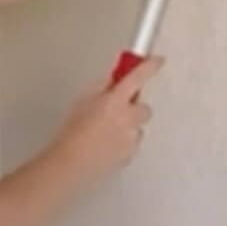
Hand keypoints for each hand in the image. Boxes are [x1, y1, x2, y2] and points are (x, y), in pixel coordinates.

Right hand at [56, 57, 163, 183]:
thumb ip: (102, 87)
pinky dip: (123, 143)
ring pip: (137, 127)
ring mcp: (132, 136)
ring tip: (104, 134)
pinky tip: (105, 146)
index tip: (157, 61)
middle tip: (115, 111)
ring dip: (127, 127)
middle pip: (143, 107)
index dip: (149, 66)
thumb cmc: (71, 133)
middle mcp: (128, 117)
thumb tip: (114, 79)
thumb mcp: (82, 101)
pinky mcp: (131, 153)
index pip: (138, 76)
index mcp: (115, 100)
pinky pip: (132, 143)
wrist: (70, 164)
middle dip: (133, 108)